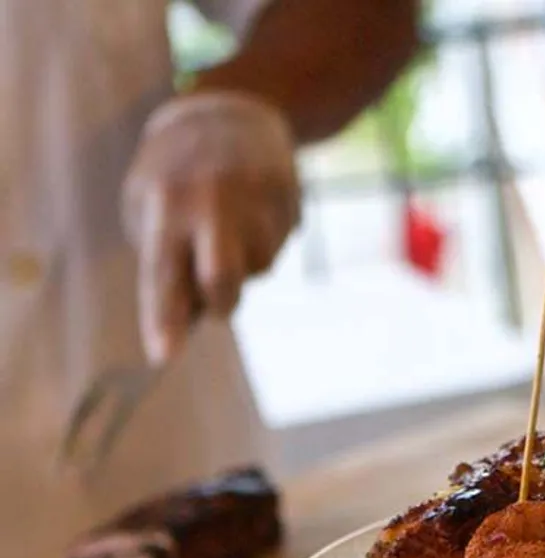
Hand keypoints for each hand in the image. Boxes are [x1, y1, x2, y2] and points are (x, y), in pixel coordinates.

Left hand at [122, 90, 299, 364]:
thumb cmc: (178, 173)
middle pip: (221, 279)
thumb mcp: (151, 204)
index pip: (162, 275)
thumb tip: (194, 318)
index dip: (164, 320)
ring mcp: (256, 202)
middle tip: (216, 299)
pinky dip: (264, 243)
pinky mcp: (290, 202)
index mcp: (165, 205)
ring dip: (244, 264)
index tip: (163, 358)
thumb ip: (167, 259)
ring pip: (256, 270)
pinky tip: (254, 211)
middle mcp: (211, 203)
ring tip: (231, 221)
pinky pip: (277, 249)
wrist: (236, 111)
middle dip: (221, 303)